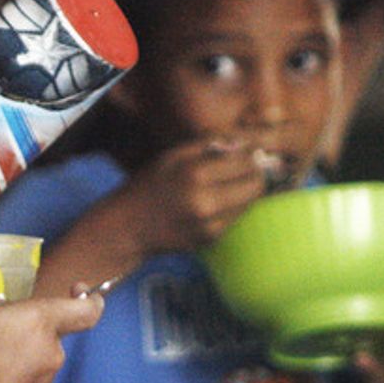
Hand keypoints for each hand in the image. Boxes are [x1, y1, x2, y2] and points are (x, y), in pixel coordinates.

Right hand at [0, 292, 103, 382]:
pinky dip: (9, 378)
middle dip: (25, 330)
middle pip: (49, 334)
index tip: (80, 293)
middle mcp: (50, 353)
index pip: (86, 310)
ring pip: (35, 358)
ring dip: (14, 356)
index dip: (90, 299)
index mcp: (38, 322)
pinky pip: (26, 382)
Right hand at [126, 138, 265, 256]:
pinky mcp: (210, 239)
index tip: (244, 155)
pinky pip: (234, 219)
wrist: (127, 227)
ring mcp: (209, 225)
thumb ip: (210, 145)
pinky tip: (206, 208)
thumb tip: (247, 142)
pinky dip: (227, 211)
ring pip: (249, 204)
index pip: (246, 162)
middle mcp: (205, 202)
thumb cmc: (150, 185)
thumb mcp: (173, 156)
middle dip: (253, 176)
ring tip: (219, 189)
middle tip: (239, 171)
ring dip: (242, 194)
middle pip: (256, 185)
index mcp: (195, 174)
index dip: (250, 156)